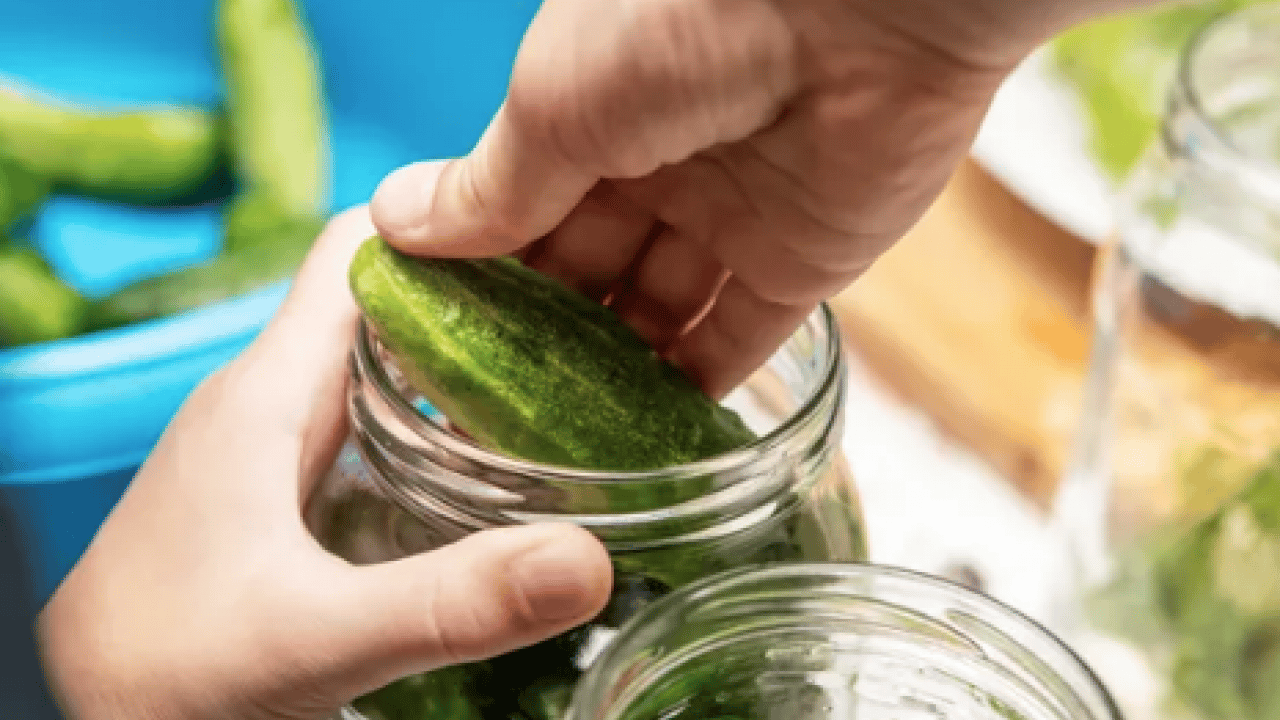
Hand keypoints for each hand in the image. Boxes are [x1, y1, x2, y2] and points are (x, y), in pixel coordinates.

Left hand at [36, 208, 612, 719]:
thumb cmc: (154, 678)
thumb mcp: (316, 640)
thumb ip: (452, 602)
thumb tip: (588, 561)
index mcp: (266, 394)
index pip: (361, 249)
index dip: (454, 233)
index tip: (556, 258)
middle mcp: (268, 404)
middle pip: (388, 308)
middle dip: (486, 311)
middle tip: (592, 339)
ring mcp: (269, 452)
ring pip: (382, 374)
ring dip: (466, 379)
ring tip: (564, 401)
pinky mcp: (275, 502)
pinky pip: (370, 435)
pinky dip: (438, 440)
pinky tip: (489, 486)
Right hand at [370, 0, 1138, 397]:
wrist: (859, 6)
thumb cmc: (682, 19)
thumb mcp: (558, 107)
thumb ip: (491, 187)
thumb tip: (396, 225)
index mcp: (588, 113)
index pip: (518, 214)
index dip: (474, 280)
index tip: (429, 349)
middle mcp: (656, 166)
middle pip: (584, 274)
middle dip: (537, 341)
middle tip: (481, 415)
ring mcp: (730, 217)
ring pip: (654, 315)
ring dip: (605, 377)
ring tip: (550, 448)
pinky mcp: (801, 261)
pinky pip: (737, 340)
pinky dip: (691, 391)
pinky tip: (641, 447)